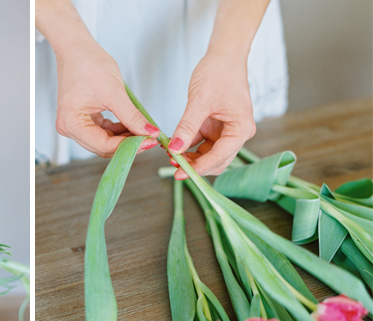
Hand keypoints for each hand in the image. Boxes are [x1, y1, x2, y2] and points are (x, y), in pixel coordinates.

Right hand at [54, 40, 159, 156]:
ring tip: (144, 132)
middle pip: (102, 146)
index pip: (103, 145)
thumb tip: (149, 133)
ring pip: (103, 141)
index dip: (128, 146)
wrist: (76, 48)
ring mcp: (74, 124)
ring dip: (124, 138)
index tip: (149, 142)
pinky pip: (102, 132)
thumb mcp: (114, 93)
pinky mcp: (82, 119)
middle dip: (127, 144)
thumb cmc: (88, 64)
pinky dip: (117, 131)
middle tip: (150, 139)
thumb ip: (132, 117)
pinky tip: (132, 126)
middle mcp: (69, 128)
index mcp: (71, 123)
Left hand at [168, 52, 255, 179]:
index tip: (180, 174)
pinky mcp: (215, 127)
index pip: (220, 156)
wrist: (223, 55)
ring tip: (170, 154)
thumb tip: (175, 150)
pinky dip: (188, 146)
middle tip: (172, 166)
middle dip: (195, 165)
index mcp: (241, 129)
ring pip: (207, 155)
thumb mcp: (200, 101)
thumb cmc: (219, 72)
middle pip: (216, 160)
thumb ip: (187, 127)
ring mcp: (225, 131)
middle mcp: (236, 133)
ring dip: (190, 157)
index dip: (199, 167)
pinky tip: (173, 145)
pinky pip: (201, 143)